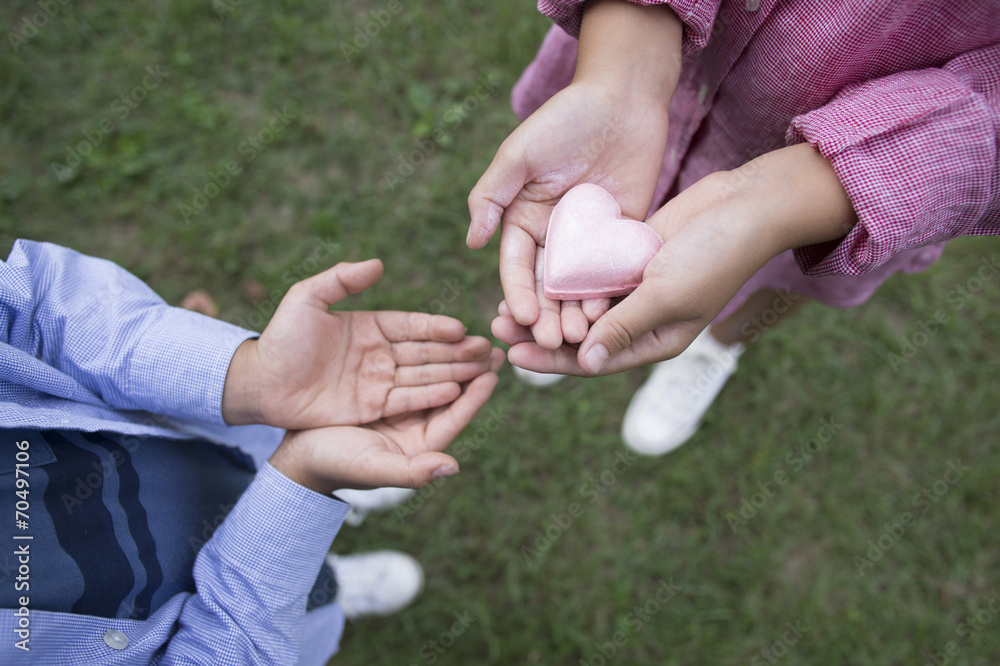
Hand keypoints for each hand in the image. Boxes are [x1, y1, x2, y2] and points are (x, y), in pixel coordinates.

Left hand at [222, 259, 495, 427]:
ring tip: (482, 372)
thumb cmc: (281, 338)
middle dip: (456, 352)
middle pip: (426, 351)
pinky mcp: (371, 406)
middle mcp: (380, 353)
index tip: (460, 328)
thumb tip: (378, 264)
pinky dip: (430, 396)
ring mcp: (377, 381)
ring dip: (452, 374)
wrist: (260, 383)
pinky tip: (454, 392)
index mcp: (370, 326)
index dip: (436, 327)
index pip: (412, 325)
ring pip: (422, 375)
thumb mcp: (307, 299)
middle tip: (487, 350)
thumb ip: (341, 279)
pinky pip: (406, 399)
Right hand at [269, 350, 503, 493]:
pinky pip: (408, 366)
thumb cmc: (335, 465)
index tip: (492, 374)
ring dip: (452, 356)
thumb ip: (412, 472)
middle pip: (449, 393)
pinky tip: (438, 333)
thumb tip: (453, 468)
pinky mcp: (380, 386)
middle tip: (494, 345)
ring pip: (432, 375)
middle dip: (471, 370)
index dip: (474, 397)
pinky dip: (424, 350)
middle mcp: (413, 424)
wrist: (296, 455)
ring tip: (474, 336)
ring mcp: (398, 404)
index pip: (453, 417)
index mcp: (418, 444)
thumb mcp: (373, 467)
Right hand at [467, 0, 681, 348]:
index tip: (523, 317)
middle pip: (545, 286)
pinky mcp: (620, 237)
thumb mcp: (519, 154)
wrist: (621, 99)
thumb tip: (471, 242)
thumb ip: (492, 195)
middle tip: (553, 343)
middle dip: (547, 316)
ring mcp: (587, 240)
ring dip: (576, 314)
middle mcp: (552, 236)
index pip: (515, 266)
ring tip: (580, 338)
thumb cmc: (565, 120)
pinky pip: (612, 272)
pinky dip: (608, 295)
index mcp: (522, 219)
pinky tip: (608, 315)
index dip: (518, 293)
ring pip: (577, 288)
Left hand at [494, 144, 857, 374]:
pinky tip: (531, 273)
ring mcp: (637, 288)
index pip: (595, 359)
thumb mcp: (665, 296)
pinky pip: (591, 275)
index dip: (552, 359)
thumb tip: (584, 363)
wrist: (745, 206)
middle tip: (496, 326)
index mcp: (656, 340)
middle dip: (539, 333)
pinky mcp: (632, 257)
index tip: (513, 354)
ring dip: (545, 306)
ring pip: (581, 306)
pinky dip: (564, 278)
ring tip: (503, 303)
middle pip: (581, 336)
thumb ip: (623, 327)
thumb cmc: (714, 255)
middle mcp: (643, 319)